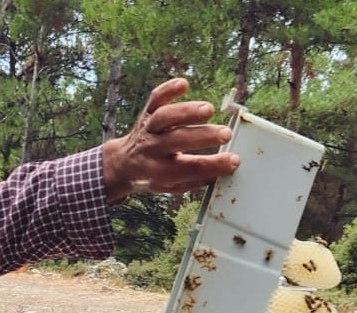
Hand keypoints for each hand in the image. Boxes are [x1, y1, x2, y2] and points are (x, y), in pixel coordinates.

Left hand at [103, 78, 238, 201]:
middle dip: (203, 137)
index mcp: (160, 171)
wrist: (123, 164)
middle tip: (225, 135)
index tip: (233, 161)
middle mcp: (152, 148)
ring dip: (187, 112)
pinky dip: (167, 89)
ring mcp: (148, 128)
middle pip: (177, 140)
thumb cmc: (154, 175)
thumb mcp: (172, 185)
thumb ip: (194, 178)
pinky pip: (155, 98)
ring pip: (165, 117)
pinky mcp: (148, 111)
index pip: (189, 169)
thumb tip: (222, 169)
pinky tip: (183, 84)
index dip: (213, 165)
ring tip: (209, 110)